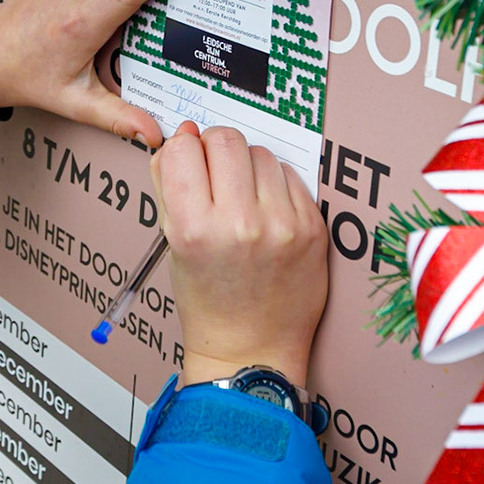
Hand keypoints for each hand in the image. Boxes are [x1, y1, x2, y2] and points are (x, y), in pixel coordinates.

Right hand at [153, 123, 327, 388]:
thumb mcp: (173, 244)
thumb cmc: (207, 300)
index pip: (182, 150)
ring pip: (261, 153)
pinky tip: (266, 211)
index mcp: (194, 229)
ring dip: (247, 166)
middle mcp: (240, 224)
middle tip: (214, 172)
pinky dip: (274, 185)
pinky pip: (290, 176)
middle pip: (225, 140)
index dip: (182, 150)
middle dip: (214, 148)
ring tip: (242, 197)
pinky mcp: (313, 227)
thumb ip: (169, 186)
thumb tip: (182, 134)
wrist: (252, 350)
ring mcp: (282, 225)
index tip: (187, 162)